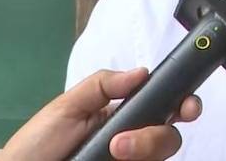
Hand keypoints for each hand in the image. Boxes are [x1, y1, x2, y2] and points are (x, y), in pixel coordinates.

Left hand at [0, 68, 201, 159]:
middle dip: (157, 136)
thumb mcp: (66, 107)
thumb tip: (141, 71)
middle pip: (169, 136)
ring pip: (162, 156)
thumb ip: (102, 86)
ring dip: (143, 150)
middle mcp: (132, 141)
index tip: (187, 107)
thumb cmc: (38, 144)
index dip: (183, 103)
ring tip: (111, 155)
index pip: (163, 106)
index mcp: (122, 116)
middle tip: (125, 144)